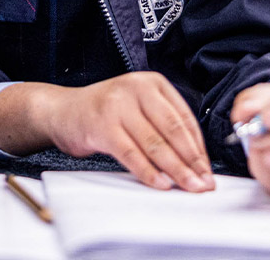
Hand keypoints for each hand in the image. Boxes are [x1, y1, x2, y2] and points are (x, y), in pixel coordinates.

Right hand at [22, 72, 215, 191]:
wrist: (62, 111)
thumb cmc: (103, 112)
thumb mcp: (137, 107)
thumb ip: (162, 124)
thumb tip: (194, 159)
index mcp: (152, 83)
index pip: (184, 117)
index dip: (198, 147)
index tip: (207, 169)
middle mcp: (136, 89)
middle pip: (172, 130)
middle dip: (191, 161)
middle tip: (203, 182)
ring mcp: (118, 106)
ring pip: (155, 143)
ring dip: (175, 170)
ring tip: (187, 187)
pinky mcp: (103, 125)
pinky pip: (131, 154)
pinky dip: (148, 172)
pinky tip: (160, 184)